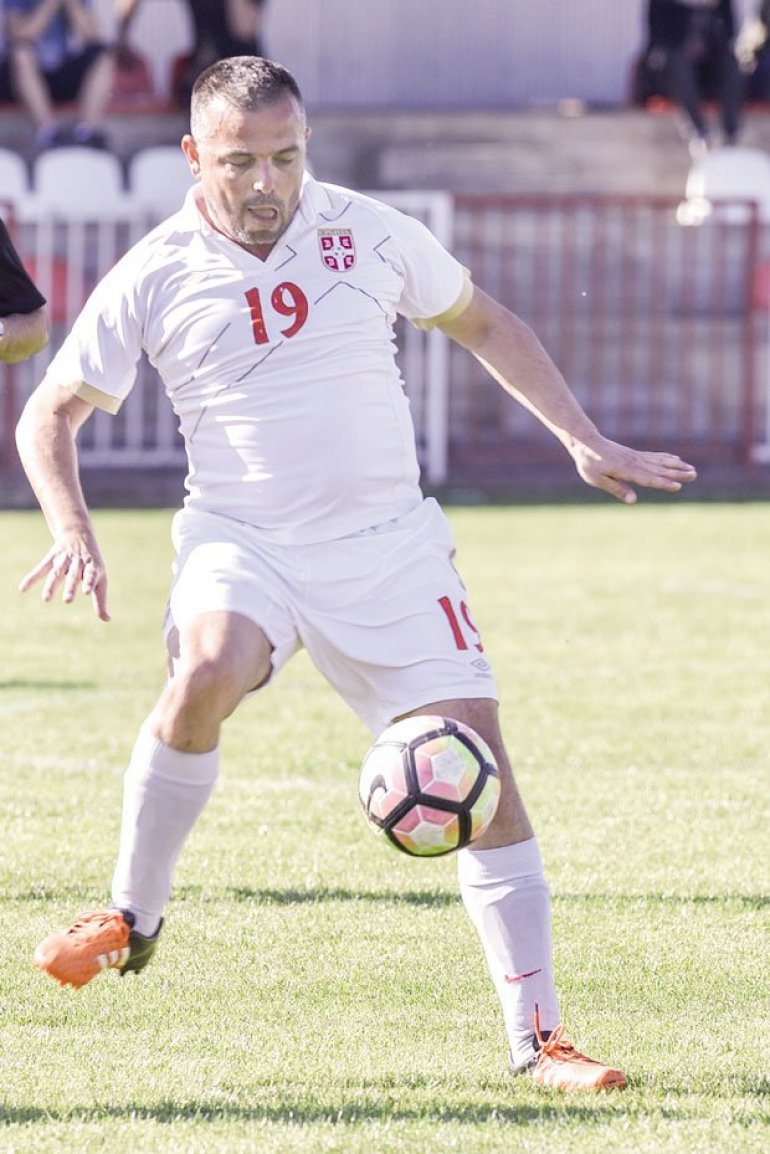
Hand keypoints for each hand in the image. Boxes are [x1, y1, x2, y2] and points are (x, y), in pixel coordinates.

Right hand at [19, 533, 110, 620]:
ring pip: (57, 573)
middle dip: (70, 587)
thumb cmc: (92, 565)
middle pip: (73, 576)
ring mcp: (64, 560)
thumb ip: (100, 600)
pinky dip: (32, 578)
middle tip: (68, 601)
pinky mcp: (51, 559)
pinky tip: (23, 588)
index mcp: (93, 567)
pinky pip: (41, 569)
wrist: (79, 536)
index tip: (87, 591)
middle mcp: (78, 563)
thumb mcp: (100, 579)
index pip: (91, 574)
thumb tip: (107, 620)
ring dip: (52, 585)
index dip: (89, 581)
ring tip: (47, 599)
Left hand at [570, 437, 696, 503]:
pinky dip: (667, 458)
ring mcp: (636, 457)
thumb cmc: (589, 463)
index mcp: (626, 470)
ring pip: (661, 462)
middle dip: (677, 473)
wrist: (586, 443)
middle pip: (660, 469)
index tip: (678, 486)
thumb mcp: (597, 479)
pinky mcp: (635, 455)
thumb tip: (633, 500)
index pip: (649, 478)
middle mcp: (635, 462)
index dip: (663, 483)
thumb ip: (616, 488)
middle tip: (694, 475)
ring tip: (692, 469)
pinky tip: (677, 459)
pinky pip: (655, 457)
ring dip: (677, 466)